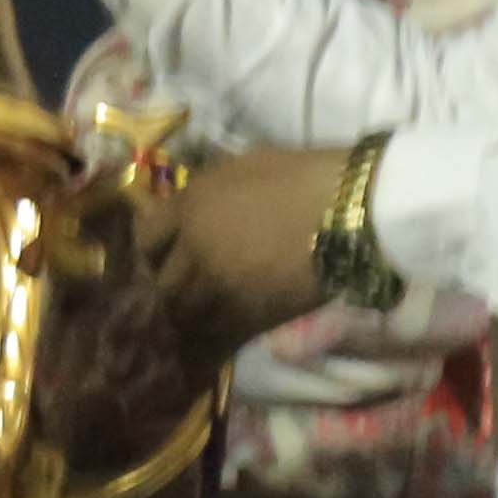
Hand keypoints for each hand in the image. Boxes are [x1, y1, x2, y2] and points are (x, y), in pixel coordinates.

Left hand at [142, 144, 343, 346]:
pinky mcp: (249, 314)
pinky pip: (220, 330)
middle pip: (164, 283)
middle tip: (191, 285)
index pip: (146, 238)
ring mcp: (220, 286)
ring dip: (196, 311)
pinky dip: (220, 329)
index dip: (154, 249)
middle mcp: (195, 248)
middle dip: (174, 285)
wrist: (351, 211)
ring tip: (212, 308)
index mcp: (191, 205)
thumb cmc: (304, 177)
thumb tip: (193, 209)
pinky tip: (232, 322)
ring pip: (188, 313)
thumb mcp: (244, 167)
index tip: (167, 253)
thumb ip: (208, 193)